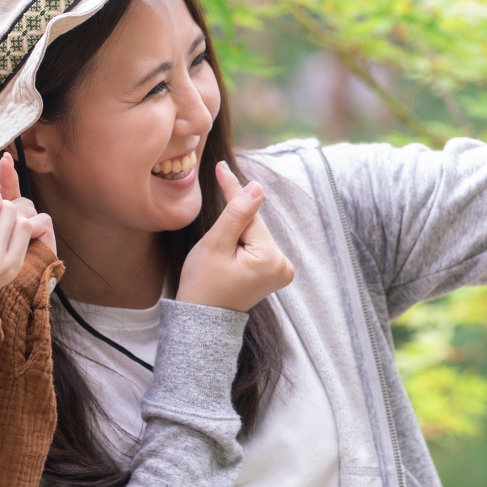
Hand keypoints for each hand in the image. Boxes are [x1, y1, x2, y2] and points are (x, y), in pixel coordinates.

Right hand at [177, 162, 295, 313]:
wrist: (203, 318)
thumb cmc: (203, 284)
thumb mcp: (216, 245)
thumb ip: (237, 215)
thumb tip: (257, 188)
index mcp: (271, 260)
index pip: (250, 215)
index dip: (233, 192)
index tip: (221, 167)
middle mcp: (284, 266)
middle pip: (254, 226)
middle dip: (233, 223)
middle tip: (214, 235)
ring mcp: (282, 271)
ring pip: (254, 235)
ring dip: (236, 234)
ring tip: (219, 253)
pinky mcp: (275, 273)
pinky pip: (257, 246)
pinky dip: (242, 243)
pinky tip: (228, 253)